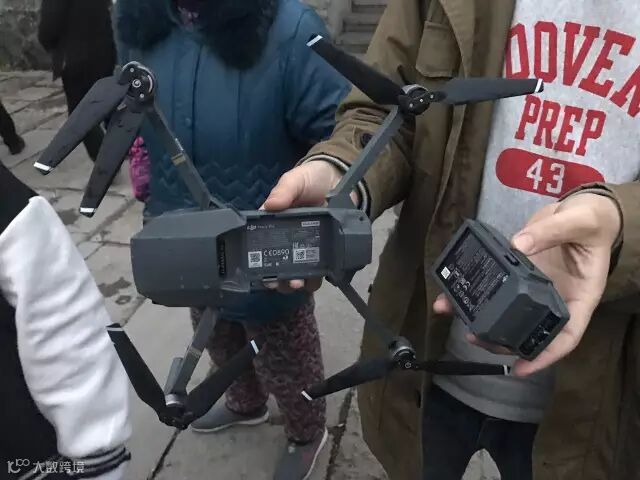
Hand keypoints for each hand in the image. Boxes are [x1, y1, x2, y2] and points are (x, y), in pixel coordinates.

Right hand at [261, 160, 357, 292]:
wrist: (339, 179)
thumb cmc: (311, 178)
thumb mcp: (295, 180)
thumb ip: (284, 190)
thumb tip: (269, 205)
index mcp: (275, 223)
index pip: (261, 245)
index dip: (259, 261)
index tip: (262, 272)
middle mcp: (287, 239)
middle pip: (277, 265)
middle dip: (278, 278)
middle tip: (282, 282)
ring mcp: (306, 248)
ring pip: (297, 272)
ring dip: (295, 282)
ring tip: (298, 284)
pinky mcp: (324, 252)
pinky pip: (318, 271)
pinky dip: (316, 279)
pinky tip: (316, 280)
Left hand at [434, 192, 621, 376]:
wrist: (580, 207)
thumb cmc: (591, 220)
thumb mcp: (579, 222)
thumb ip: (551, 232)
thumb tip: (518, 245)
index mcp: (579, 297)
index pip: (566, 336)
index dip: (545, 356)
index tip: (521, 369)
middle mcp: (555, 298)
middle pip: (530, 329)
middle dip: (502, 340)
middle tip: (475, 338)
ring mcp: (534, 288)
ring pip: (508, 311)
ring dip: (482, 318)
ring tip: (456, 317)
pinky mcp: (518, 273)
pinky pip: (496, 286)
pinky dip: (474, 291)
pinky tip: (452, 292)